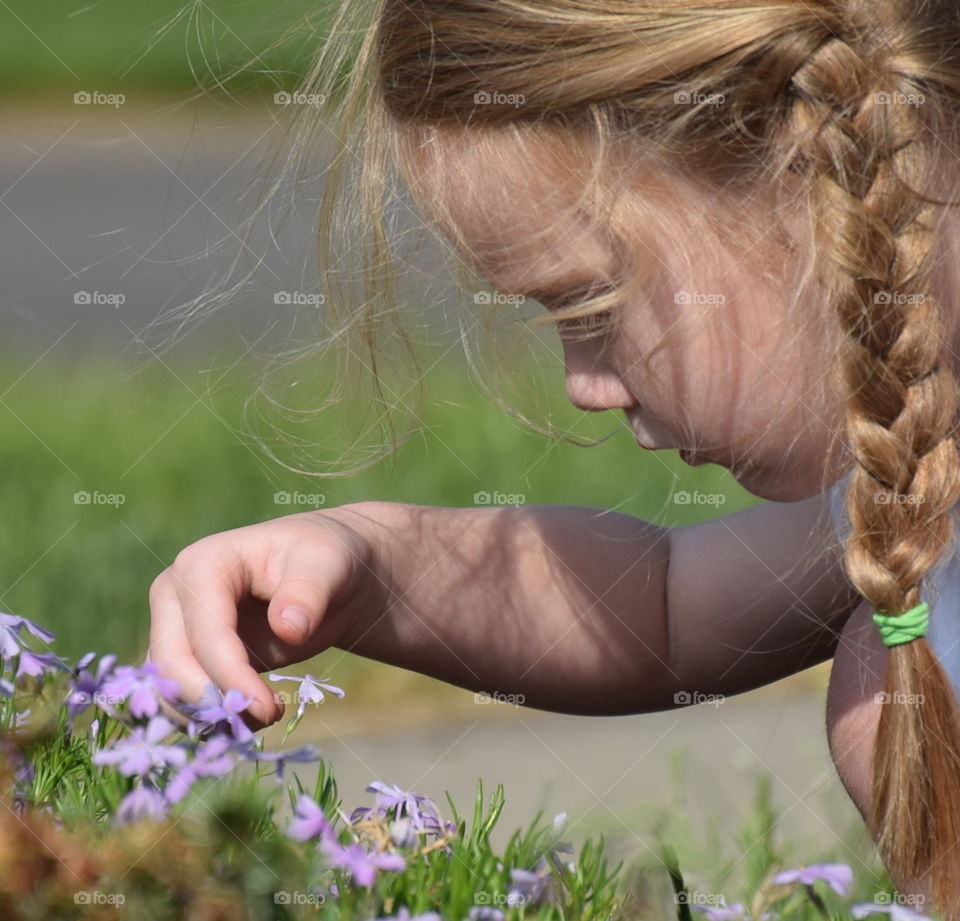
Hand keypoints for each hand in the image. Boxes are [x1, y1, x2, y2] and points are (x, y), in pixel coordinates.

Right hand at [148, 508, 378, 726]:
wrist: (323, 574)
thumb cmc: (322, 560)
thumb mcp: (327, 563)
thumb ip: (309, 591)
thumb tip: (288, 628)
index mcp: (203, 563)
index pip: (203, 631)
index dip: (231, 676)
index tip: (269, 709)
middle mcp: (175, 595)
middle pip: (170, 664)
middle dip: (213, 702)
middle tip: (268, 718)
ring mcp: (175, 627)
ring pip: (169, 688)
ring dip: (210, 717)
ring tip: (267, 715)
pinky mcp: (187, 657)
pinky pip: (181, 699)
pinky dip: (210, 719)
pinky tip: (253, 718)